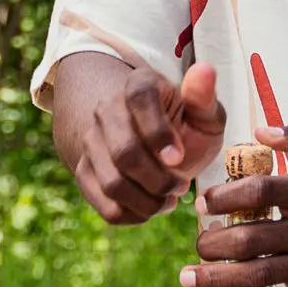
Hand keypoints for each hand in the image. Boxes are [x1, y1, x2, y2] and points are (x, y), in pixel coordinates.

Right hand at [73, 62, 225, 224]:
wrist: (145, 142)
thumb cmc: (182, 127)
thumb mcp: (202, 112)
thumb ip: (204, 98)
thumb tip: (203, 70)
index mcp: (138, 85)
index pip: (140, 102)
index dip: (158, 134)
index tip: (178, 158)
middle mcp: (106, 110)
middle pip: (123, 153)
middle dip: (157, 180)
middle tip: (181, 187)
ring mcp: (90, 143)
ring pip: (112, 184)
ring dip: (147, 201)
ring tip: (169, 200)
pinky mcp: (83, 173)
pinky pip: (105, 206)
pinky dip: (132, 215)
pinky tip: (151, 208)